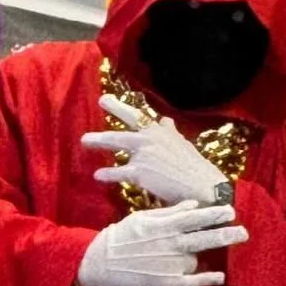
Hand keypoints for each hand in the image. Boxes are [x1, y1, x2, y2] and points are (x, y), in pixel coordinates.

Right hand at [77, 202, 246, 285]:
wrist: (99, 262)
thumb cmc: (120, 237)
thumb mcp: (143, 218)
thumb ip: (169, 212)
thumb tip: (192, 204)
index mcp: (165, 225)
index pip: (197, 217)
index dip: (215, 214)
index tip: (231, 210)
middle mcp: (172, 243)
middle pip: (206, 237)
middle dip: (227, 234)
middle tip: (244, 232)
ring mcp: (171, 264)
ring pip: (196, 259)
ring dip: (195, 258)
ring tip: (182, 256)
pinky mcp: (167, 282)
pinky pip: (193, 281)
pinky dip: (207, 279)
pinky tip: (218, 277)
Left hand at [84, 96, 226, 206]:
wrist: (201, 186)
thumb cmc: (193, 167)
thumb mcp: (182, 144)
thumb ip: (169, 132)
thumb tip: (165, 120)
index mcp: (160, 132)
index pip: (138, 116)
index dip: (120, 107)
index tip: (105, 99)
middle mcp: (149, 138)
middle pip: (124, 124)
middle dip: (109, 114)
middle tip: (97, 105)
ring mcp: (144, 154)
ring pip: (116, 143)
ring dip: (99, 141)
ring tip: (85, 140)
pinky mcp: (140, 172)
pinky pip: (119, 172)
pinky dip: (108, 174)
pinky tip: (98, 175)